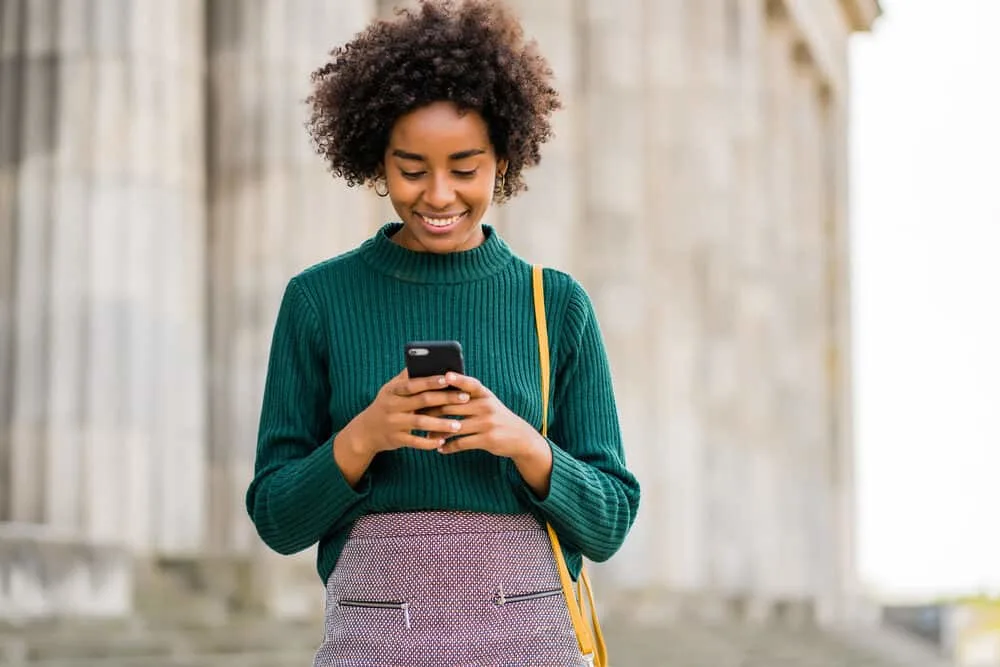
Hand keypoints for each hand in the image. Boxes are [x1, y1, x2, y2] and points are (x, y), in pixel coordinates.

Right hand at [344, 369, 470, 456]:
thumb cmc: (387, 405)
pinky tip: (442, 442)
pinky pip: (415, 442)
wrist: (366, 431)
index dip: (430, 381)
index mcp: (393, 390)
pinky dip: (429, 442)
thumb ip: (407, 378)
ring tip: (458, 425)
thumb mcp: (391, 389)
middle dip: (445, 399)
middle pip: (422, 400)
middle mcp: (392, 405)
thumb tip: (427, 360)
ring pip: (420, 422)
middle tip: (465, 398)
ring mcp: (394, 423)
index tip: (448, 378)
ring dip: (441, 424)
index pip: (413, 383)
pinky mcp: (396, 439)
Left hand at [427, 373, 546, 459]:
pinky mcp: (487, 439)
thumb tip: (441, 390)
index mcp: (484, 394)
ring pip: (455, 426)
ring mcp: (487, 423)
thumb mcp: (487, 401)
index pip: (470, 384)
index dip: (458, 379)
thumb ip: (468, 396)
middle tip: (417, 415)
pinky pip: (462, 443)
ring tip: (426, 437)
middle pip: (453, 406)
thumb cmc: (495, 416)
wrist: (519, 436)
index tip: (444, 376)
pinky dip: (449, 447)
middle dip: (433, 411)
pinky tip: (440, 449)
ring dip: (438, 433)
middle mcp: (486, 406)